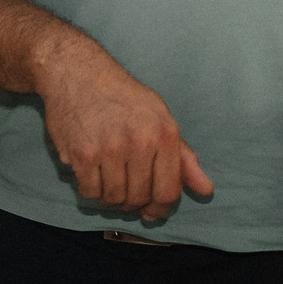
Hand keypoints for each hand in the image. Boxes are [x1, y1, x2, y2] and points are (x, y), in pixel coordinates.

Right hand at [30, 30, 213, 219]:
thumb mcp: (160, 116)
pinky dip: (90, 191)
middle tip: (126, 194)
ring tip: (108, 182)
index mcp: (165, 133)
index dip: (160, 208)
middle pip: (140, 197)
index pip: (168, 190)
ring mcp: (110, 149)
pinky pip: (90, 191)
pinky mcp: (82, 154)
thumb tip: (205, 190)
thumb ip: (183, 156)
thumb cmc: (122, 96)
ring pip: (114, 198)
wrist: (77, 72)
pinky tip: (91, 176)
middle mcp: (140, 142)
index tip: (151, 211)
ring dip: (111, 198)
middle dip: (133, 203)